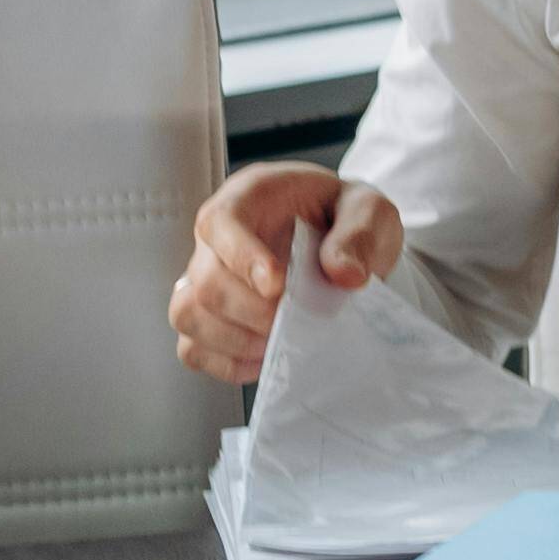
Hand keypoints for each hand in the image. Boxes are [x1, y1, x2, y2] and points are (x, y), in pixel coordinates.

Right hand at [169, 163, 404, 385]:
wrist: (346, 242)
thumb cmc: (347, 218)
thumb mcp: (369, 211)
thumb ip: (359, 234)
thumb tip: (344, 274)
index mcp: (251, 197)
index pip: (222, 222)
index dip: (242, 257)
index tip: (278, 287)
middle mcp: (217, 237)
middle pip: (205, 280)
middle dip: (251, 311)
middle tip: (295, 322)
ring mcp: (205, 277)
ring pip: (188, 313)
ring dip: (235, 340)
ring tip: (280, 342)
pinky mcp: (209, 315)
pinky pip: (192, 347)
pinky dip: (225, 362)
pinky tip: (264, 359)